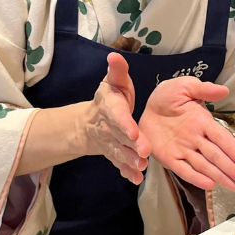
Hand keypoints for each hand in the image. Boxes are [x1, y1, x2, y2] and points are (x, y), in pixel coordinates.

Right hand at [81, 53, 150, 183]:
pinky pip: (119, 165)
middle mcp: (109, 128)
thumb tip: (114, 55)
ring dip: (130, 160)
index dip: (125, 124)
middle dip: (132, 145)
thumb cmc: (110, 98)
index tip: (134, 131)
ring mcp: (111, 143)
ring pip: (121, 153)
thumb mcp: (113, 82)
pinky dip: (126, 172)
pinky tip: (135, 179)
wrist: (90, 122)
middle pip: (121, 137)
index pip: (118, 116)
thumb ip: (117, 71)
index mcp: (111, 108)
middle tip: (144, 152)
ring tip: (142, 165)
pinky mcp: (114, 155)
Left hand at [139, 76, 234, 192]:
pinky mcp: (169, 158)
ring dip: (221, 177)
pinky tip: (209, 186)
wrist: (146, 106)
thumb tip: (224, 90)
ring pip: (205, 166)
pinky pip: (183, 169)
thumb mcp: (185, 86)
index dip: (234, 150)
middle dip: (233, 170)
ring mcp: (183, 150)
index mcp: (202, 122)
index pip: (221, 138)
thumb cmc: (167, 96)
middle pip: (217, 156)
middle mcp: (196, 139)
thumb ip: (203, 89)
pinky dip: (196, 178)